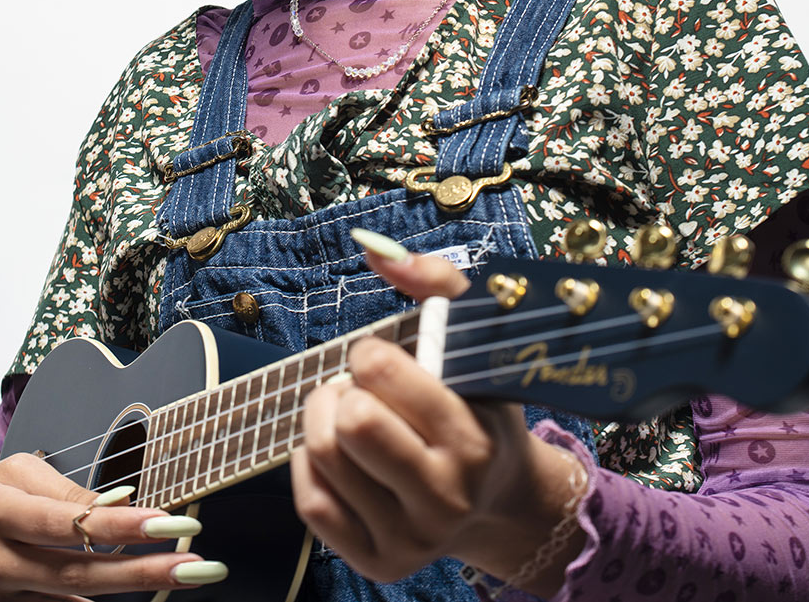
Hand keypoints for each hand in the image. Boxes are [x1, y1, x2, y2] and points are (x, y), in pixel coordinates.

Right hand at [0, 453, 226, 600]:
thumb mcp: (11, 477)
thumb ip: (64, 492)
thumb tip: (119, 504)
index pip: (67, 523)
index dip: (121, 525)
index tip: (169, 522)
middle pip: (79, 571)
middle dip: (145, 570)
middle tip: (199, 564)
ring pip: (74, 598)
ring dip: (132, 587)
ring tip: (186, 575)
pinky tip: (132, 595)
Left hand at [291, 241, 586, 587]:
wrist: (498, 503)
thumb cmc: (476, 409)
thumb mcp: (478, 345)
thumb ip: (435, 284)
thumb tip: (372, 246)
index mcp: (474, 442)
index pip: (378, 372)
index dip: (369, 355)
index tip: (384, 361)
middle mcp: (448, 500)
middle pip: (347, 423)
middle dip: (342, 391)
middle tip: (363, 392)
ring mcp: (413, 539)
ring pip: (322, 456)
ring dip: (323, 421)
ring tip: (353, 417)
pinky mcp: (379, 563)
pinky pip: (310, 502)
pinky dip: (311, 466)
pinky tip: (342, 457)